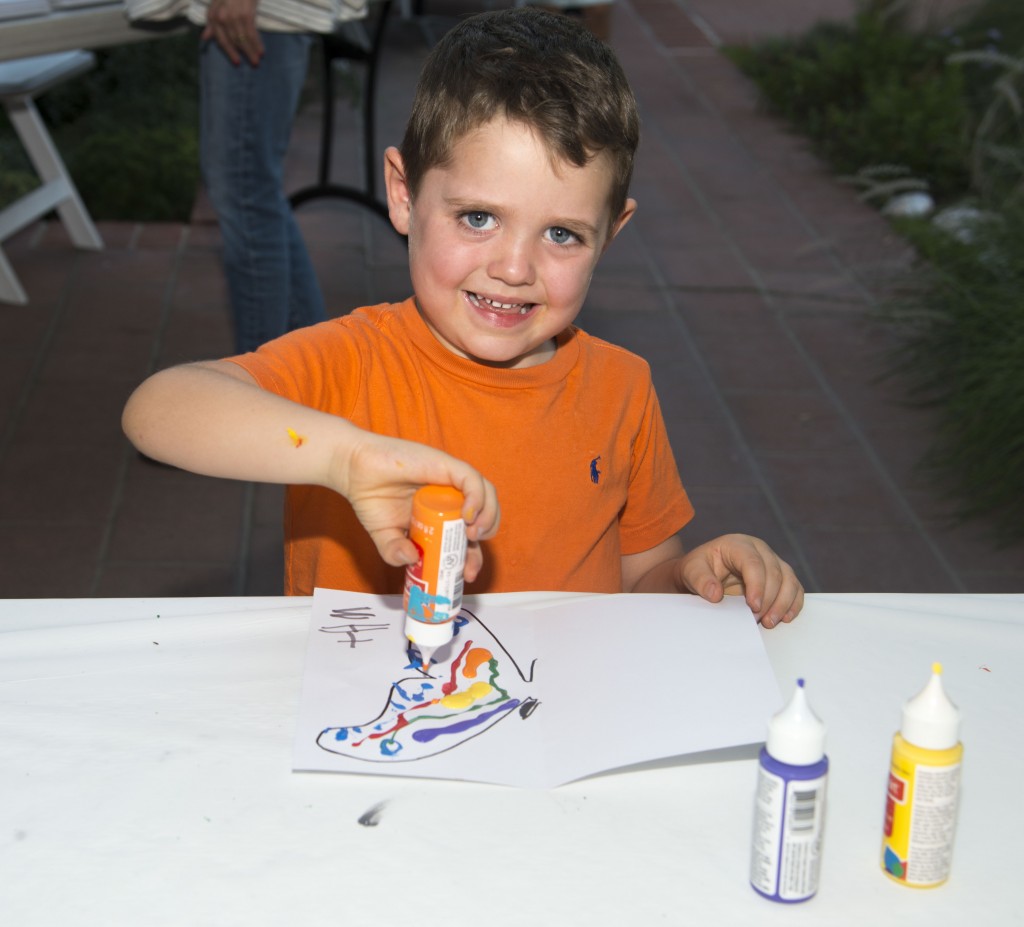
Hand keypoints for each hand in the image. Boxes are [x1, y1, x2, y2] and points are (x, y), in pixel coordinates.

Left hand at [202, 0, 263, 66]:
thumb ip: (212, 23)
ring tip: (258, 60)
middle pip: (233, 41)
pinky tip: (262, 50)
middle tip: (253, 64)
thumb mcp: (217, 6)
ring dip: (252, 51)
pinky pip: (252, 33)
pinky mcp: (245, 14)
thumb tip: (205, 38)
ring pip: (243, 39)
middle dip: (244, 54)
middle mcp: (221, 17)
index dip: (229, 52)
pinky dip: (257, 43)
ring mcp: (233, 16)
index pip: (221, 39)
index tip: (237, 63)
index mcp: (213, 16)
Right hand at [329, 430, 499, 581]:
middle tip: (469, 562)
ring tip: (472, 535)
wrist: (353, 470)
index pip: (468, 537)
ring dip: (487, 518)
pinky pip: (472, 480)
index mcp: (441, 515)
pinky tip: (467, 516)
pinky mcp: (447, 465)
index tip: (466, 574)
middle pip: (484, 517)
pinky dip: (477, 498)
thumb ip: (395, 552)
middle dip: (483, 541)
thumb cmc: (371, 499)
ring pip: (486, 497)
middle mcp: (451, 497)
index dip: (473, 557)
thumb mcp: (384, 536)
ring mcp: (450, 481)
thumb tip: (412, 560)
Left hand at [677, 534, 803, 627]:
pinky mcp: (780, 576)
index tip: (753, 606)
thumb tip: (715, 595)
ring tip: (770, 622)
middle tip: (757, 619)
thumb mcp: (691, 571)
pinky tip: (785, 618)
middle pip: (774, 572)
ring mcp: (773, 561)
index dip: (757, 584)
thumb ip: (701, 580)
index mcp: (738, 544)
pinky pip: (794, 588)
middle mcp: (759, 550)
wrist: (704, 573)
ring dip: (783, 603)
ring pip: (789, 579)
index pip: (753, 562)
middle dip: (769, 599)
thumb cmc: (699, 568)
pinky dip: (793, 603)